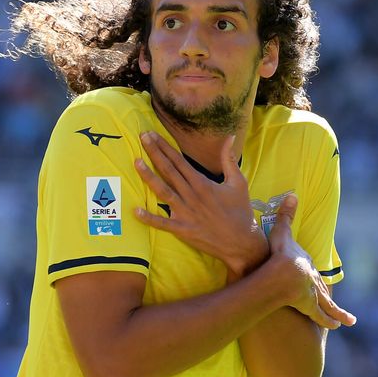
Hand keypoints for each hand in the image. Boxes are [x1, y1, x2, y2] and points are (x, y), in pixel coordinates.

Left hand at [133, 132, 267, 276]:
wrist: (241, 241)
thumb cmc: (240, 211)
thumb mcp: (238, 182)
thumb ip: (229, 160)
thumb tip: (231, 137)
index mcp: (202, 183)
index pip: (179, 161)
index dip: (165, 147)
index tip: (153, 135)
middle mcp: (192, 195)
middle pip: (169, 170)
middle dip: (155, 153)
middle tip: (142, 138)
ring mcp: (185, 212)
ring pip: (163, 191)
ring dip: (149, 177)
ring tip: (136, 162)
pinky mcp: (183, 229)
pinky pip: (163, 223)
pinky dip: (149, 218)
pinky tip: (135, 211)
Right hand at [266, 194, 355, 329]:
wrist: (282, 273)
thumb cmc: (279, 254)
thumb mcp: (281, 233)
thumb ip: (285, 216)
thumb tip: (292, 194)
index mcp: (307, 265)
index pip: (312, 271)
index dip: (313, 276)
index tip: (316, 279)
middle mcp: (313, 280)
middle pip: (322, 289)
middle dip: (329, 296)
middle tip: (340, 301)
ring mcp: (312, 294)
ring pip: (326, 304)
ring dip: (337, 312)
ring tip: (349, 320)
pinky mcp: (308, 306)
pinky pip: (320, 316)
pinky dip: (329, 320)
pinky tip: (337, 327)